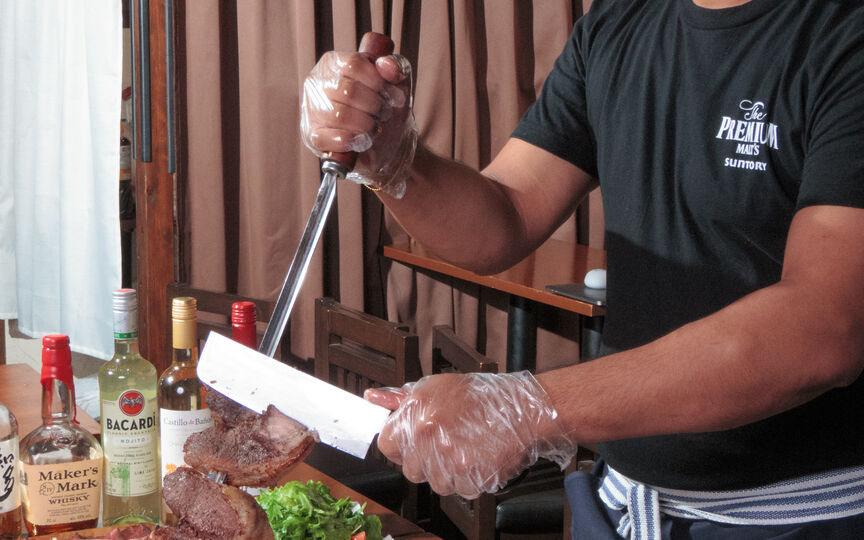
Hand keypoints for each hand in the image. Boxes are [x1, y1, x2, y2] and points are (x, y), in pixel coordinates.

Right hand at [300, 48, 416, 197]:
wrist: (386, 140)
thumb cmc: (385, 105)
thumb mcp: (398, 82)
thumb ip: (398, 67)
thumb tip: (385, 64)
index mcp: (334, 62)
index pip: (353, 64)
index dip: (377, 81)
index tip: (391, 94)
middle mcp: (316, 82)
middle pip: (348, 91)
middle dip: (374, 106)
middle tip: (383, 113)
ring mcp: (311, 108)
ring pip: (339, 115)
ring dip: (365, 125)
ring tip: (374, 126)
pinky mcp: (311, 134)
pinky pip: (324, 138)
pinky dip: (348, 141)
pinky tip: (360, 140)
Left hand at [365, 371, 576, 498]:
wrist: (522, 409)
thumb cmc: (481, 396)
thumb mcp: (436, 386)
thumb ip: (400, 397)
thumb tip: (372, 397)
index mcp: (416, 414)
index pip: (387, 444)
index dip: (400, 446)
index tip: (412, 444)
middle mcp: (429, 437)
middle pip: (411, 469)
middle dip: (426, 461)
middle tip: (447, 444)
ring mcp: (450, 459)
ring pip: (436, 483)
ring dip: (448, 473)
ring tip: (466, 450)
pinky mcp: (471, 477)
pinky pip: (460, 490)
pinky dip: (469, 480)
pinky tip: (478, 458)